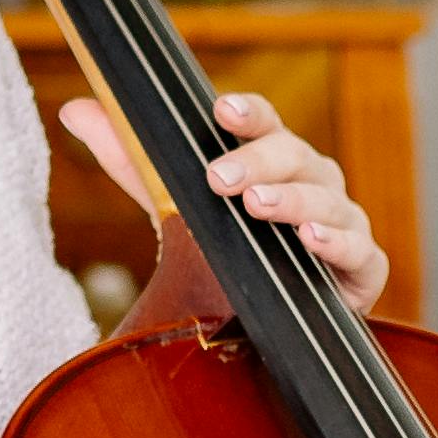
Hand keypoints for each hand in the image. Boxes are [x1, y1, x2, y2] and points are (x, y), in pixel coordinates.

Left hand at [66, 90, 385, 317]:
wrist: (271, 329)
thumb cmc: (233, 257)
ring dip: (293, 200)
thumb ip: (130, 161)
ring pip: (329, 200)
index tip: (220, 111)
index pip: (266, 126)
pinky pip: (362, 253)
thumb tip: (75, 108)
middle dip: (260, 162)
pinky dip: (339, 243)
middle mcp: (314, 185)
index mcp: (275, 161)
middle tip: (220, 178)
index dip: (249, 114)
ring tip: (258, 206)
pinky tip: (311, 241)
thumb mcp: (174, 207)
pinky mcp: (363, 271)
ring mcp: (343, 225)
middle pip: (297, 156)